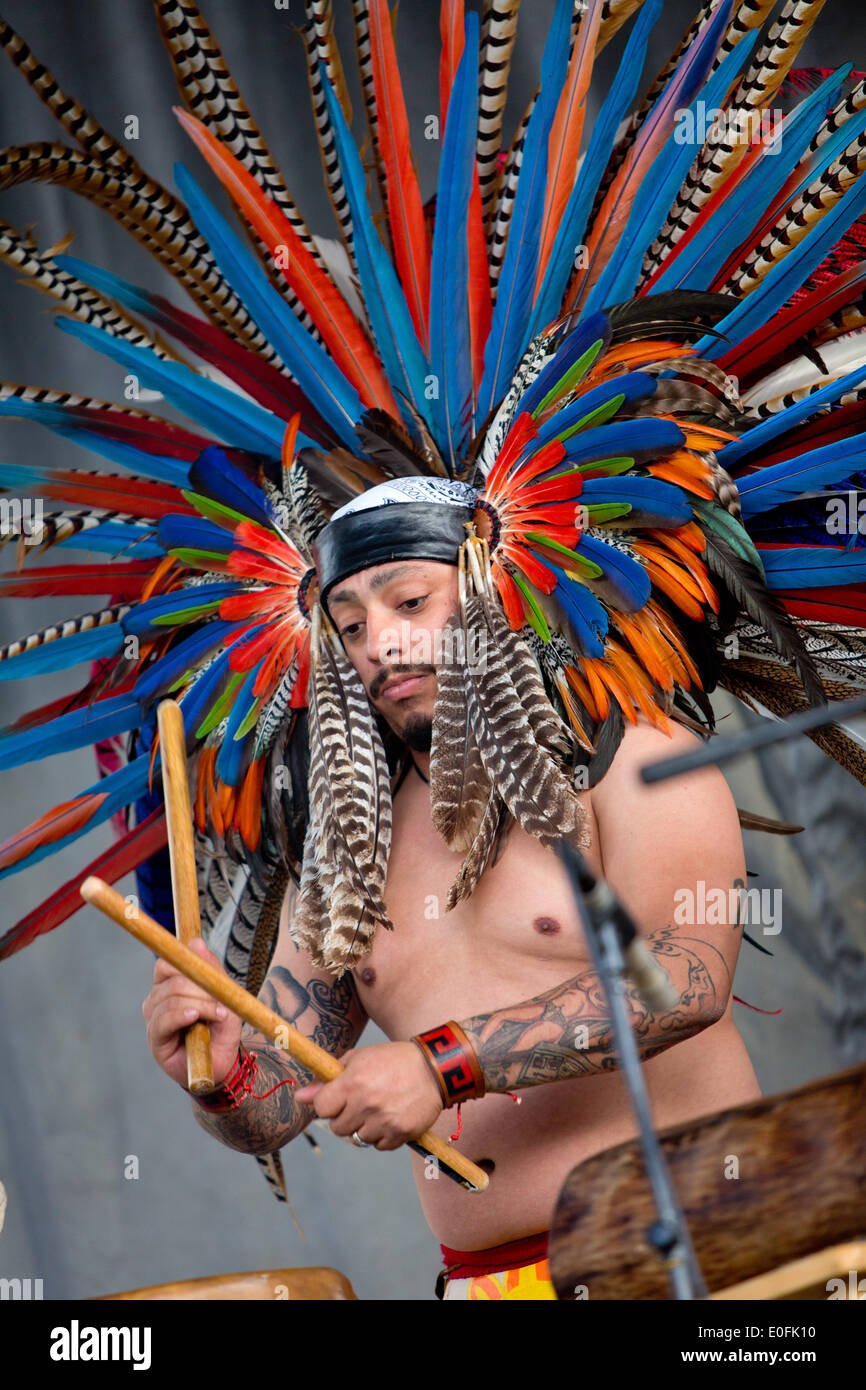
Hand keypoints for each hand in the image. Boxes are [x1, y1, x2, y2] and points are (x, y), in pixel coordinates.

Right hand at [142, 937, 242, 1089]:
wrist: (222, 1064)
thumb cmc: (221, 1028)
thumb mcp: (225, 994)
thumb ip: (211, 969)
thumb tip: (195, 941)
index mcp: (170, 985)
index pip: (167, 963)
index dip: (184, 960)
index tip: (201, 961)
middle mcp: (157, 999)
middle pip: (171, 977)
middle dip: (200, 986)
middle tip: (221, 1001)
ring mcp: (154, 1018)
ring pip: (171, 996)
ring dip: (201, 1004)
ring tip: (218, 1016)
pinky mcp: (155, 1038)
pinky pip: (164, 1019)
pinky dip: (182, 1015)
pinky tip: (194, 1017)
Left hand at [294, 1042, 442, 1150]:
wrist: (433, 1068)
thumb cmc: (391, 1060)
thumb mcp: (359, 1059)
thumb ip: (328, 1079)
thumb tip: (300, 1097)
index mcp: (353, 1082)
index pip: (322, 1109)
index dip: (328, 1104)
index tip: (338, 1098)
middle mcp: (366, 1103)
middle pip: (337, 1128)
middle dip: (344, 1117)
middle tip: (360, 1103)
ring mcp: (384, 1121)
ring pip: (358, 1139)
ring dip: (364, 1127)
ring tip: (379, 1109)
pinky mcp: (401, 1133)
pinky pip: (379, 1146)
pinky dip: (383, 1136)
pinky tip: (391, 1117)